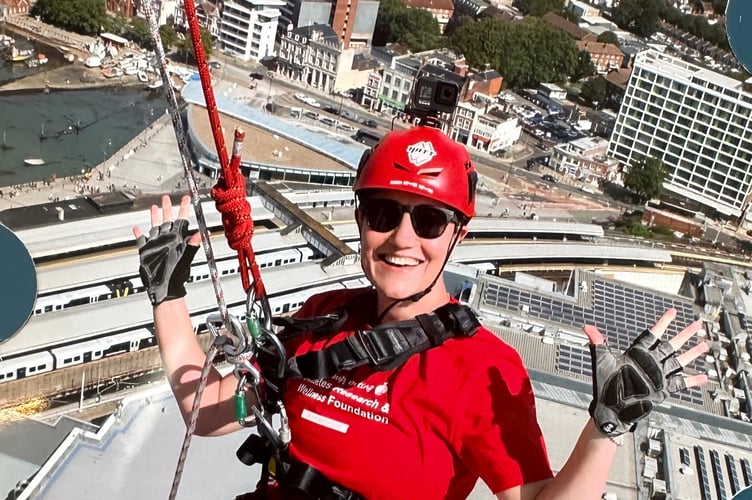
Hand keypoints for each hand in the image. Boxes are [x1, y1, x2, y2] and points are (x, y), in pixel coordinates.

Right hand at [132, 195, 201, 305]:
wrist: (164, 287)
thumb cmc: (177, 275)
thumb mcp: (186, 258)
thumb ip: (192, 246)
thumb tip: (200, 234)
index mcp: (177, 239)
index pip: (182, 220)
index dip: (184, 208)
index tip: (186, 198)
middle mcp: (167, 239)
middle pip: (167, 219)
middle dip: (168, 208)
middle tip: (167, 198)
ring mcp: (157, 244)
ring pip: (155, 226)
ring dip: (154, 217)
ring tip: (154, 207)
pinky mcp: (146, 251)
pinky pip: (141, 240)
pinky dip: (139, 234)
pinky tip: (137, 228)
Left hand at [583, 308, 708, 436]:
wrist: (610, 408)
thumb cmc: (604, 384)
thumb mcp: (601, 360)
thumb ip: (597, 342)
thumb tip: (587, 327)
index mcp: (637, 354)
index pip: (653, 334)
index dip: (663, 323)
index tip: (672, 312)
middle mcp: (650, 363)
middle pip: (671, 345)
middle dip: (684, 335)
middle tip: (697, 325)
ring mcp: (658, 376)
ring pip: (679, 361)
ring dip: (692, 353)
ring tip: (704, 344)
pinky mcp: (662, 390)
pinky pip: (681, 384)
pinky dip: (692, 380)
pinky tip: (703, 376)